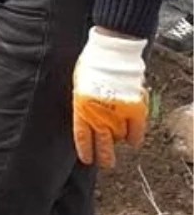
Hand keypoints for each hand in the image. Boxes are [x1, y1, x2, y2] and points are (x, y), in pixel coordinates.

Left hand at [72, 29, 147, 168]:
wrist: (112, 51)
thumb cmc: (92, 63)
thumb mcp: (79, 84)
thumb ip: (82, 102)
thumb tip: (86, 116)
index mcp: (81, 107)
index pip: (82, 135)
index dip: (85, 150)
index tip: (87, 159)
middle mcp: (99, 114)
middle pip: (102, 143)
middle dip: (104, 156)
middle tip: (106, 164)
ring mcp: (118, 113)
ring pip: (119, 137)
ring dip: (117, 138)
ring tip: (117, 139)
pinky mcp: (134, 110)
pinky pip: (136, 132)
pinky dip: (135, 137)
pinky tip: (133, 140)